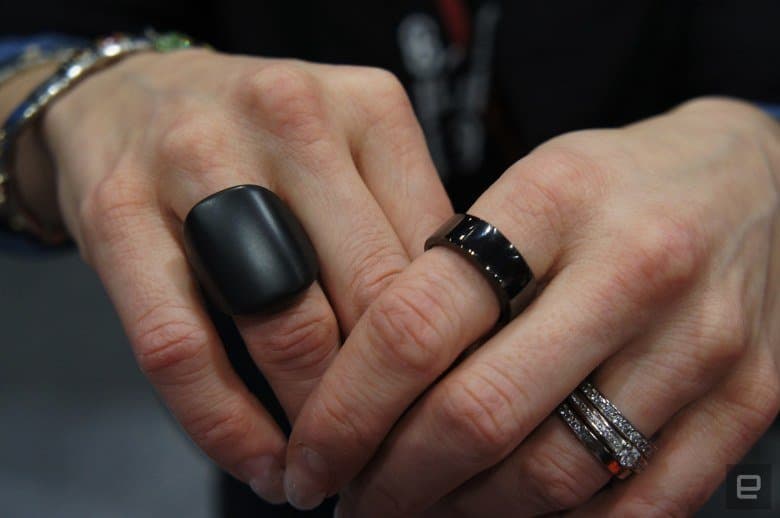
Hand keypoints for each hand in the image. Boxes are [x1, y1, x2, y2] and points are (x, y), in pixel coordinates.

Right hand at [28, 49, 451, 501]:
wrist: (129, 96)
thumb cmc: (259, 140)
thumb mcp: (351, 151)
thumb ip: (402, 229)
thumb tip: (453, 347)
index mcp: (369, 109)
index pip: (435, 258)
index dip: (449, 355)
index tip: (447, 412)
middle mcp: (291, 119)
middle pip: (368, 296)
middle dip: (386, 401)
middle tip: (392, 456)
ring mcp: (198, 159)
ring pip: (283, 325)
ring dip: (313, 422)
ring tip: (326, 470)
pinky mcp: (118, 210)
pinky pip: (179, 346)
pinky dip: (224, 424)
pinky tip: (255, 461)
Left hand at [286, 98, 779, 514]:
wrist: (757, 183)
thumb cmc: (620, 184)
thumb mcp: (527, 186)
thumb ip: (451, 273)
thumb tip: (363, 379)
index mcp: (554, 199)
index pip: (418, 323)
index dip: (346, 408)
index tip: (313, 453)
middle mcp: (632, 271)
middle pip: (479, 414)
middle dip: (395, 481)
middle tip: (356, 498)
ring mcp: (698, 344)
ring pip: (554, 476)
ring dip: (465, 512)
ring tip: (422, 507)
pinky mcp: (745, 399)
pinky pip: (641, 504)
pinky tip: (509, 516)